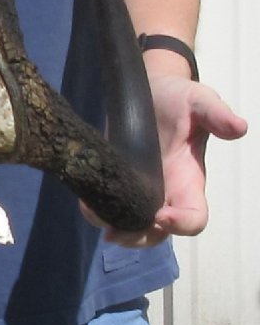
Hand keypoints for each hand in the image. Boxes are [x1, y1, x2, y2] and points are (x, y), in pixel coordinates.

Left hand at [87, 74, 247, 246]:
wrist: (148, 87)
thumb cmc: (178, 98)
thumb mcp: (199, 101)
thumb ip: (216, 114)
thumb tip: (238, 127)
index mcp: (189, 180)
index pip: (194, 216)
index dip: (181, 223)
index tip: (161, 216)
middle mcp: (165, 191)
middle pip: (158, 232)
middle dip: (139, 237)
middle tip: (117, 233)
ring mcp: (139, 188)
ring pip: (131, 225)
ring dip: (116, 229)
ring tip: (97, 218)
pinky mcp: (116, 179)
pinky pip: (108, 206)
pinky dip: (96, 211)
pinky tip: (87, 205)